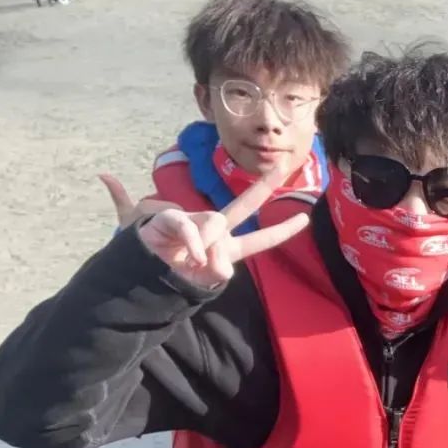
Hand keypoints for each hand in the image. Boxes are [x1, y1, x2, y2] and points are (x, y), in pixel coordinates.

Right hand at [101, 169, 309, 288]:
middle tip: (282, 167)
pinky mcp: (170, 217)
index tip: (306, 219)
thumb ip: (216, 272)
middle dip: (263, 187)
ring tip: (189, 260)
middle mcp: (214, 230)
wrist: (141, 276)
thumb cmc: (173, 276)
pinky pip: (189, 226)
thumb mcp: (202, 280)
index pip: (260, 240)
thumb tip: (218, 259)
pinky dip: (194, 244)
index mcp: (226, 248)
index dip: (282, 230)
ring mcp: (194, 222)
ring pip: (215, 224)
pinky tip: (190, 257)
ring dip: (206, 245)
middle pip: (242, 206)